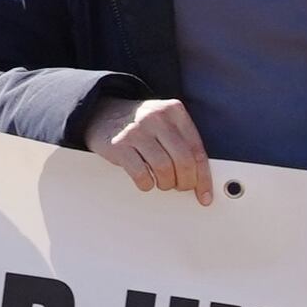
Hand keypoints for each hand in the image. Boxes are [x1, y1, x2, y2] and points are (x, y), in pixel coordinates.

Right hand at [86, 95, 214, 198]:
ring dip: (166, 184)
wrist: (101, 113)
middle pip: (183, 161)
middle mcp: (157, 117)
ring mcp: (137, 131)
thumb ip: (183, 142)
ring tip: (162, 182)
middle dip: (186, 182)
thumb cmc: (140, 124)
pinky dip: (147, 184)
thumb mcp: (165, 122)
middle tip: (181, 187)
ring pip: (164, 169)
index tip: (205, 195)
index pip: (197, 150)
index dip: (203, 177)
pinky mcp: (119, 145)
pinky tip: (146, 181)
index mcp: (174, 111)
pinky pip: (141, 175)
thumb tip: (200, 177)